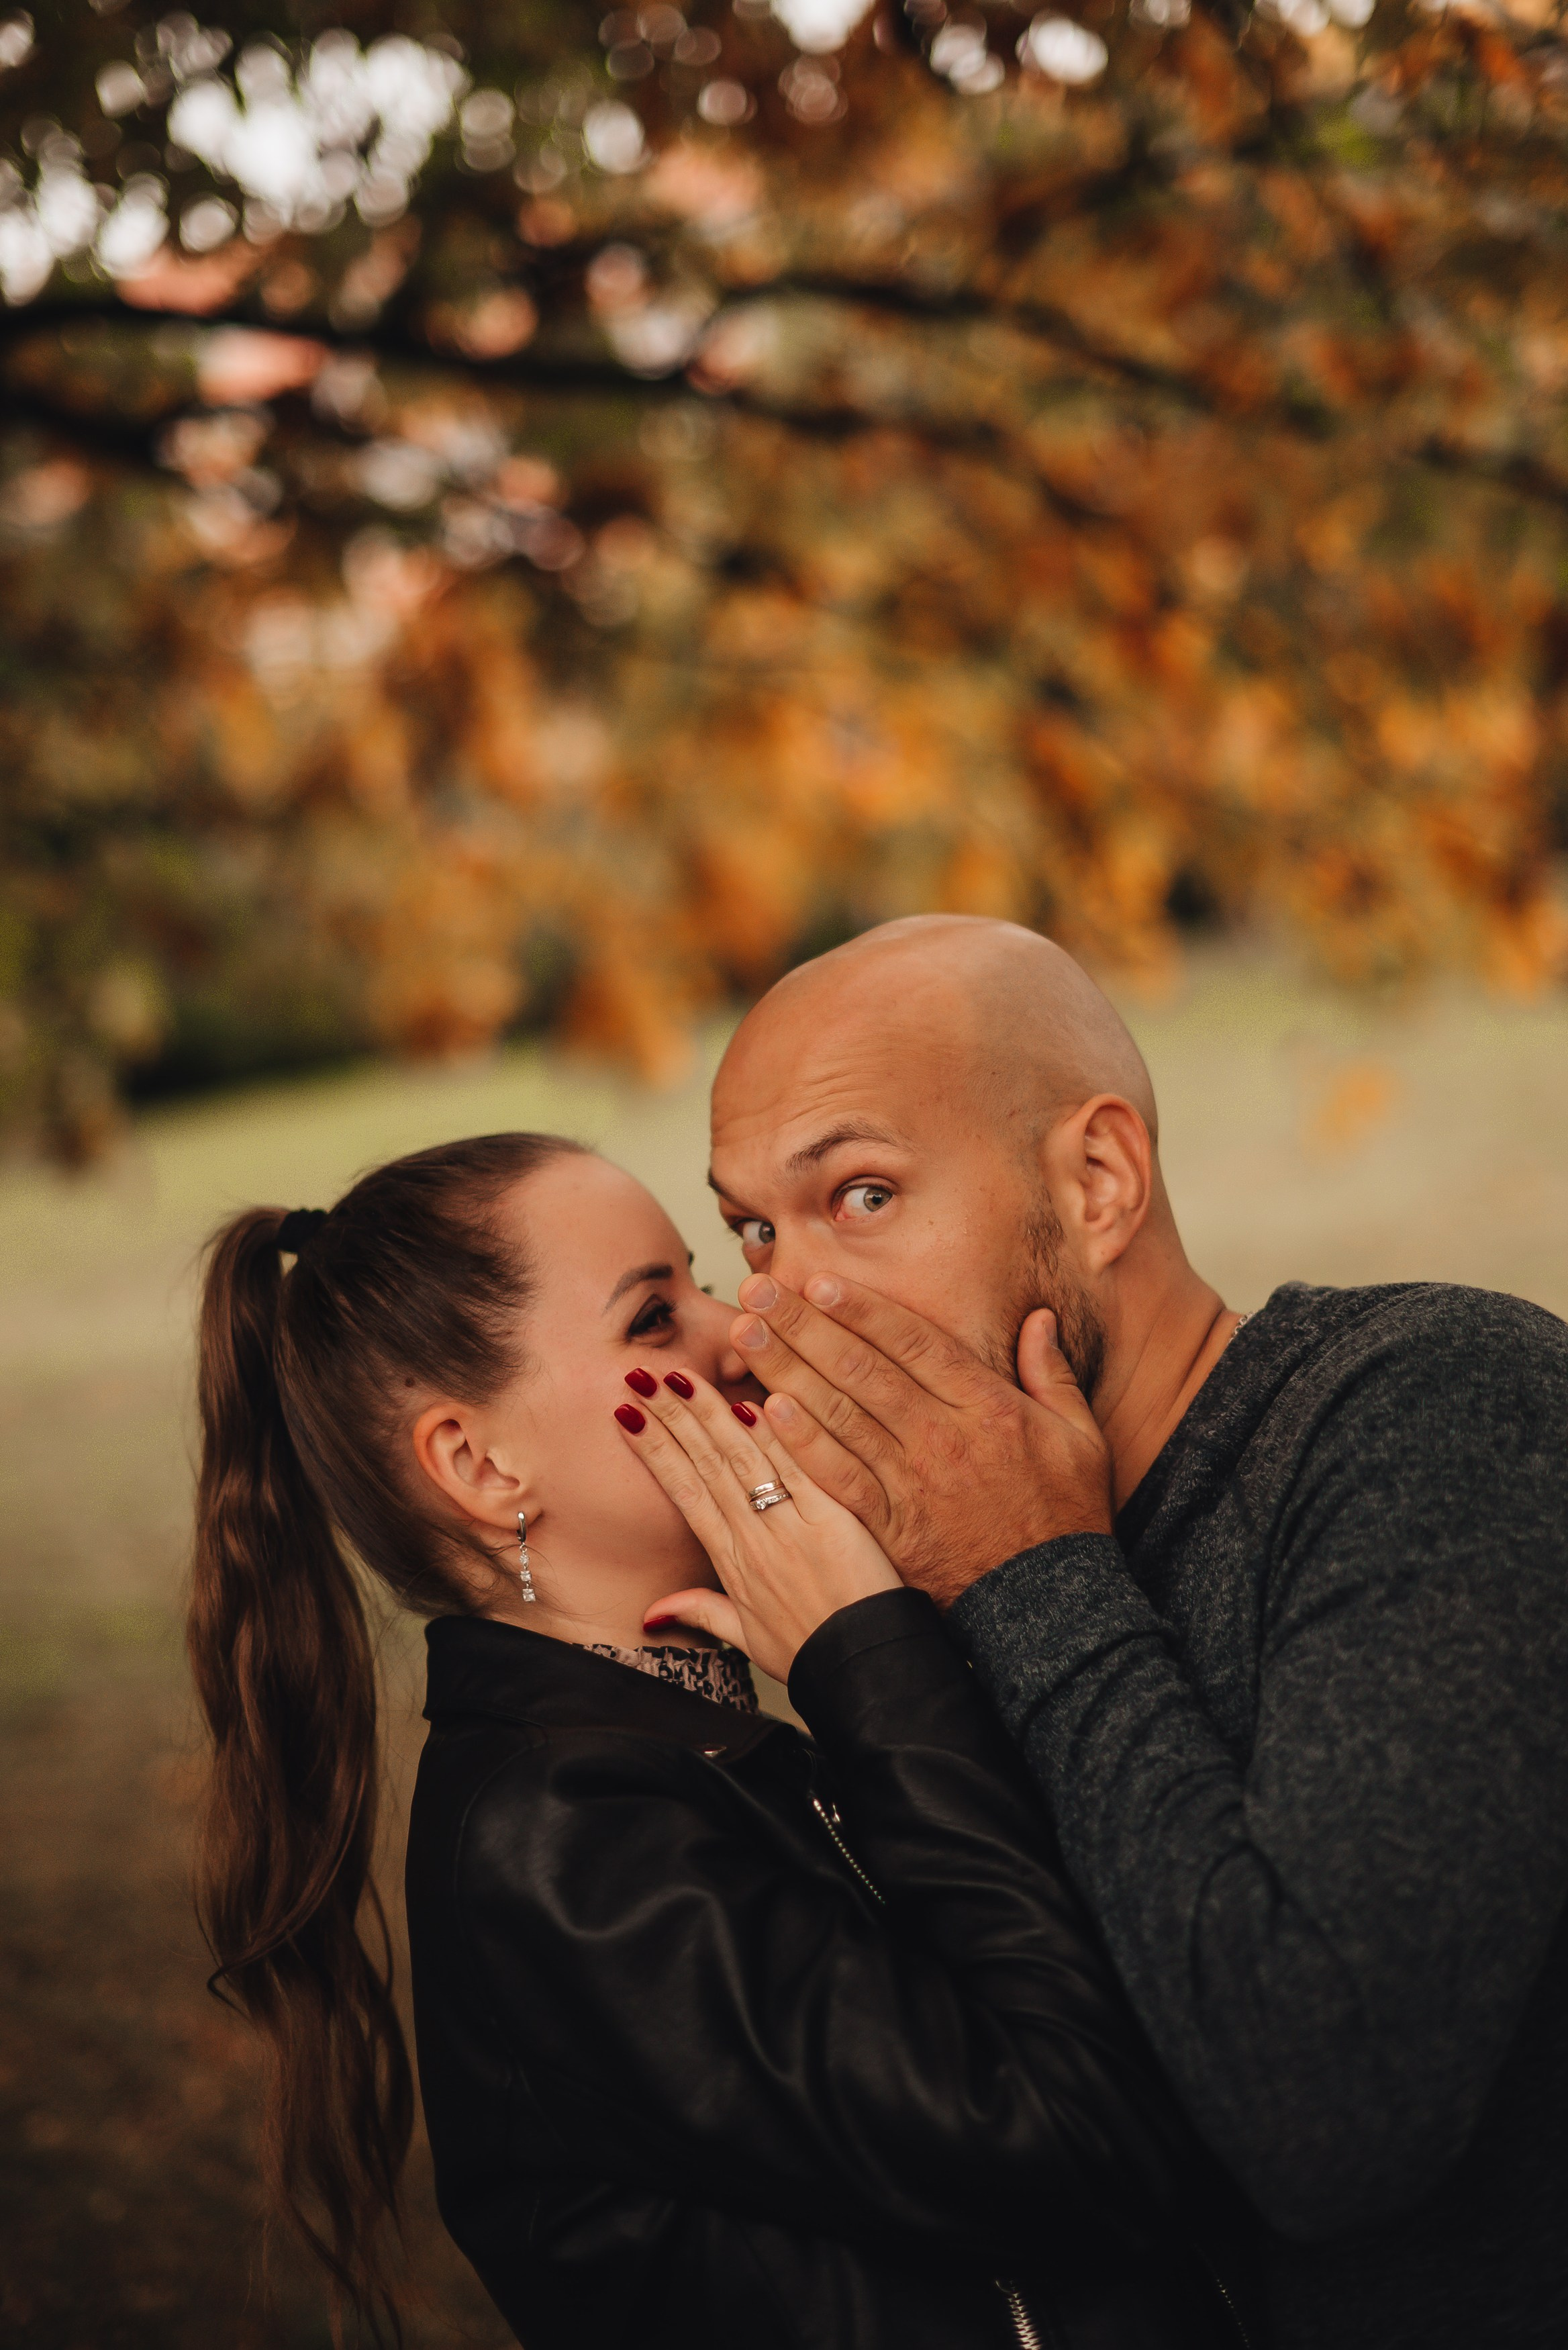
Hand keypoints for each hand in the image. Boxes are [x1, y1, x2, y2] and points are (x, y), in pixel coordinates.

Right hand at [615, 1367, 900, 1683]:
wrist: (864, 1672)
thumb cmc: (812, 1654)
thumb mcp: (748, 1638)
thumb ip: (701, 1611)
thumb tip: (653, 1612)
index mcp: (730, 1562)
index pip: (683, 1492)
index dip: (653, 1451)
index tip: (627, 1414)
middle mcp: (753, 1539)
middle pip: (704, 1465)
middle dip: (670, 1417)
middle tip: (642, 1374)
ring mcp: (791, 1528)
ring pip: (742, 1460)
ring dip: (709, 1413)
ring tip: (681, 1376)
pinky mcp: (834, 1521)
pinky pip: (799, 1470)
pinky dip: (778, 1435)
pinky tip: (756, 1400)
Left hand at [725, 1278, 1112, 1607]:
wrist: (1050, 1607)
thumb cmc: (1066, 1519)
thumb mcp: (1080, 1439)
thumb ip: (1053, 1375)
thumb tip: (1038, 1318)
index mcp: (986, 1407)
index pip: (914, 1342)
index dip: (863, 1308)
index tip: (819, 1280)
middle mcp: (942, 1438)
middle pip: (862, 1368)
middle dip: (805, 1326)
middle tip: (758, 1293)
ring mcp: (912, 1483)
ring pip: (839, 1414)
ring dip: (787, 1370)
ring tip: (745, 1336)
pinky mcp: (891, 1527)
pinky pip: (838, 1477)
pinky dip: (802, 1443)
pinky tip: (766, 1411)